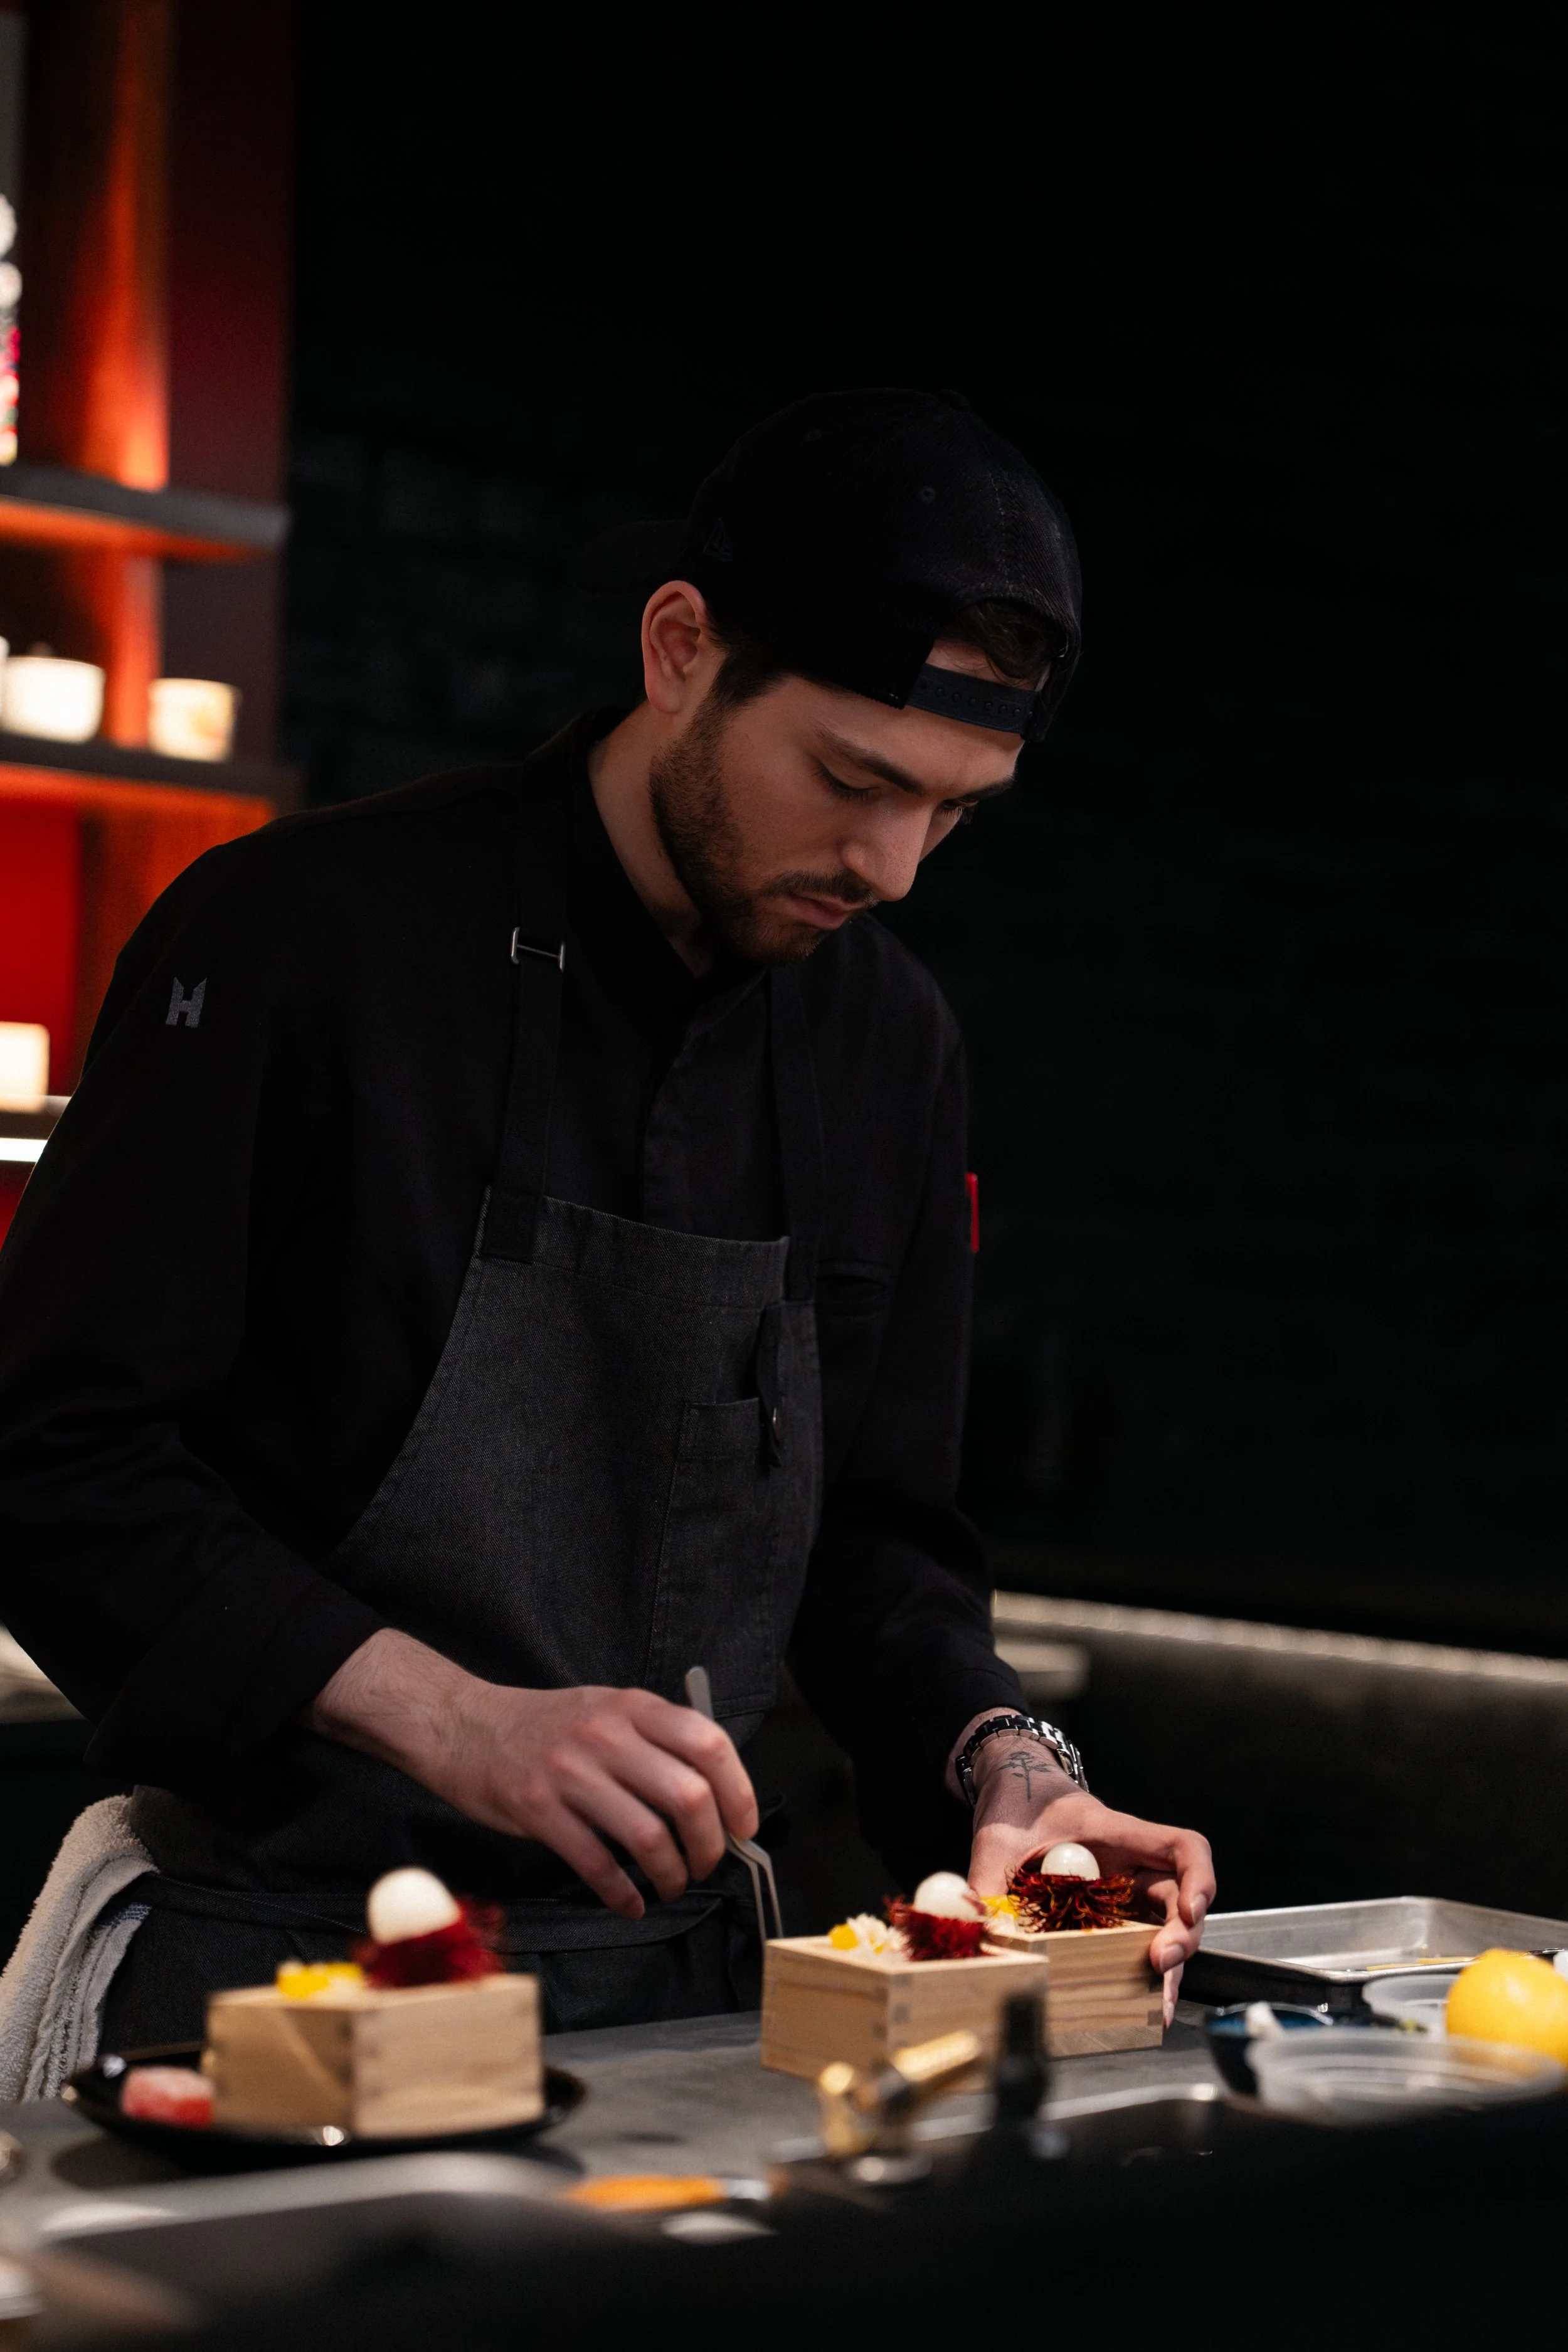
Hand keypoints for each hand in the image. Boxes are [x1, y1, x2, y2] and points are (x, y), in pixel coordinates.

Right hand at [309, 1628, 757, 1920]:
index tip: (742, 1825)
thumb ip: (655, 1740)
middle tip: (705, 1865)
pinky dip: (622, 1894)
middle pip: (687, 1796)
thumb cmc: (546, 1728)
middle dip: (708, 1844)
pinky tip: (629, 1903)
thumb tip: (713, 1796)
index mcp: (632, 1706)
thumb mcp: (606, 1709)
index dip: (739, 1791)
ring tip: (670, 1887)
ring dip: (670, 1875)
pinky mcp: (538, 1809)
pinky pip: (596, 1863)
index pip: (710, 1743)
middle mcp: (606, 1734)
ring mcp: (570, 1772)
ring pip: (647, 1836)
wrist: (465, 1725)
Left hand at [964, 1735, 1214, 2026]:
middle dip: (1181, 1937)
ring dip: (1166, 1966)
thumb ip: (986, 1885)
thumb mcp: (995, 1842)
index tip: (1190, 1910)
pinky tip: (1136, 2004)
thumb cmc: (1014, 1806)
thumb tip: (974, 1932)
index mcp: (1116, 1834)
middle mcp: (1130, 1865)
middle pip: (1179, 1899)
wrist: (1010, 1791)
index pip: (1181, 1848)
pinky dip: (1138, 1972)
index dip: (1199, 1878)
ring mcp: (1123, 1890)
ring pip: (1162, 1928)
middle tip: (1160, 1965)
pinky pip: (1133, 1942)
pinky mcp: (1109, 1913)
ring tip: (1154, 2006)